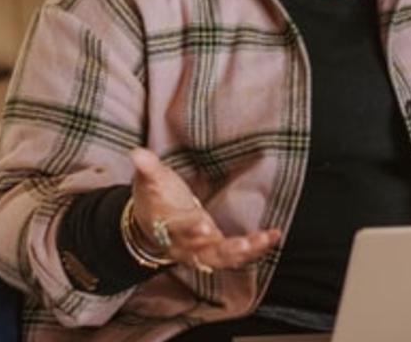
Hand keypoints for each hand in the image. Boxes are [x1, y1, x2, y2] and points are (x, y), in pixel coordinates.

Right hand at [128, 147, 281, 271]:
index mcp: (166, 227)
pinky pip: (237, 256)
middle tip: (244, 245)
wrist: (152, 227)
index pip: (177, 229)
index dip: (189, 228)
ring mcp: (201, 251)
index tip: (203, 224)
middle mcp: (184, 246)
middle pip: (203, 253)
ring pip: (223, 258)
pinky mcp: (217, 251)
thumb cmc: (154, 200)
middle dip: (224, 250)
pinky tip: (274, 236)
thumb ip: (147, 168)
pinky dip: (256, 249)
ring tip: (265, 239)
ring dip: (246, 252)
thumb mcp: (149, 182)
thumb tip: (136, 152)